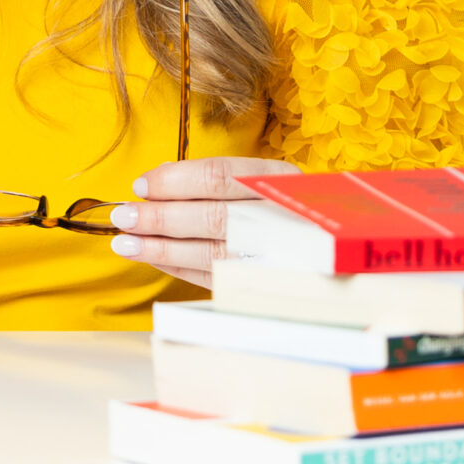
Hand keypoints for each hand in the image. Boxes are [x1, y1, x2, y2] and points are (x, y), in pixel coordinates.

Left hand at [108, 156, 299, 290]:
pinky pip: (214, 279)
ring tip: (125, 243)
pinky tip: (154, 259)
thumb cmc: (291, 210)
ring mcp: (276, 258)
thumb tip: (158, 179)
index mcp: (282, 182)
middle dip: (160, 217)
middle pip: (212, 216)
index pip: (219, 176)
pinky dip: (179, 268)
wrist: (340, 251)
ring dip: (161, 249)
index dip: (174, 180)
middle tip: (123, 215)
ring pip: (210, 253)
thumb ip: (222, 179)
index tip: (141, 185)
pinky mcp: (264, 287)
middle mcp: (282, 219)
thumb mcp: (270, 181)